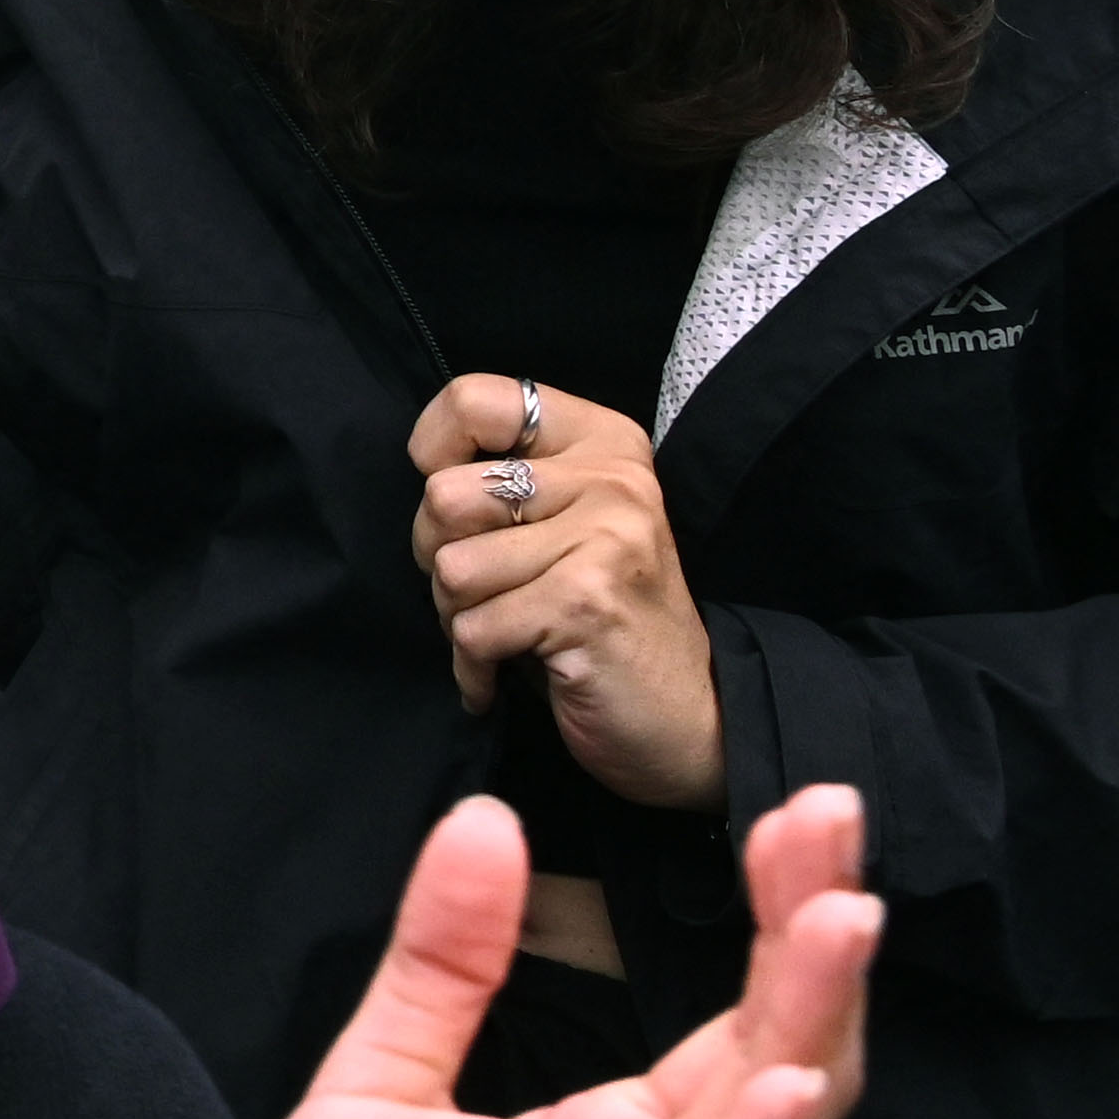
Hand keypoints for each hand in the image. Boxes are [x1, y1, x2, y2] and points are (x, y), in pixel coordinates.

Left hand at [166, 786, 876, 1118]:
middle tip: (835, 819)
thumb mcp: (378, 1081)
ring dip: (807, 1037)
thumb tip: (488, 819)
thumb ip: (442, 961)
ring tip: (843, 922)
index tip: (801, 807)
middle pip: (774, 1064)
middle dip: (814, 946)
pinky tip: (772, 1096)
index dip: (775, 916)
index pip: (733, 1019)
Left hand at [411, 377, 721, 808]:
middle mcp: (611, 479)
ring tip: (504, 635)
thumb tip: (422, 470)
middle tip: (482, 593)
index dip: (433, 448)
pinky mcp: (586, 603)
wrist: (696, 719)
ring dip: (458, 617)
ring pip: (452, 568)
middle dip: (438, 556)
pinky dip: (472, 669)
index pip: (475, 400)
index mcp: (604, 442)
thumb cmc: (606, 620)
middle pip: (445, 494)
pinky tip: (499, 679)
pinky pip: (473, 630)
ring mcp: (604, 539)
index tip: (450, 502)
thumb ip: (509, 482)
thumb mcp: (569, 525)